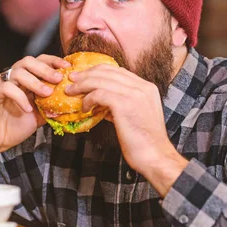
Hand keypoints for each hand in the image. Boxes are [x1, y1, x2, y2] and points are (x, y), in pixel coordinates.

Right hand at [0, 55, 69, 164]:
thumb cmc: (13, 127)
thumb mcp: (39, 116)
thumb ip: (51, 106)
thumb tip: (70, 101)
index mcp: (23, 81)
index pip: (37, 62)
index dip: (52, 61)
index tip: (66, 66)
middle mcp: (11, 79)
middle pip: (27, 61)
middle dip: (45, 69)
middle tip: (58, 78)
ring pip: (17, 72)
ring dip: (35, 82)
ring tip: (47, 93)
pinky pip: (5, 88)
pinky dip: (19, 97)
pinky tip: (27, 108)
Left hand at [65, 65, 187, 194]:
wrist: (155, 156)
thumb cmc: (144, 142)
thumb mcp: (135, 116)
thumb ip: (121, 105)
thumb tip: (101, 103)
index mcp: (147, 87)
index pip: (118, 70)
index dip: (98, 71)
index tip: (83, 77)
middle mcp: (142, 87)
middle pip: (108, 71)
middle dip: (86, 74)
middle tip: (72, 79)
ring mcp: (134, 94)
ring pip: (101, 80)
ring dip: (82, 85)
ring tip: (71, 91)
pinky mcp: (124, 104)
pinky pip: (99, 94)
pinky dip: (88, 99)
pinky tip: (84, 108)